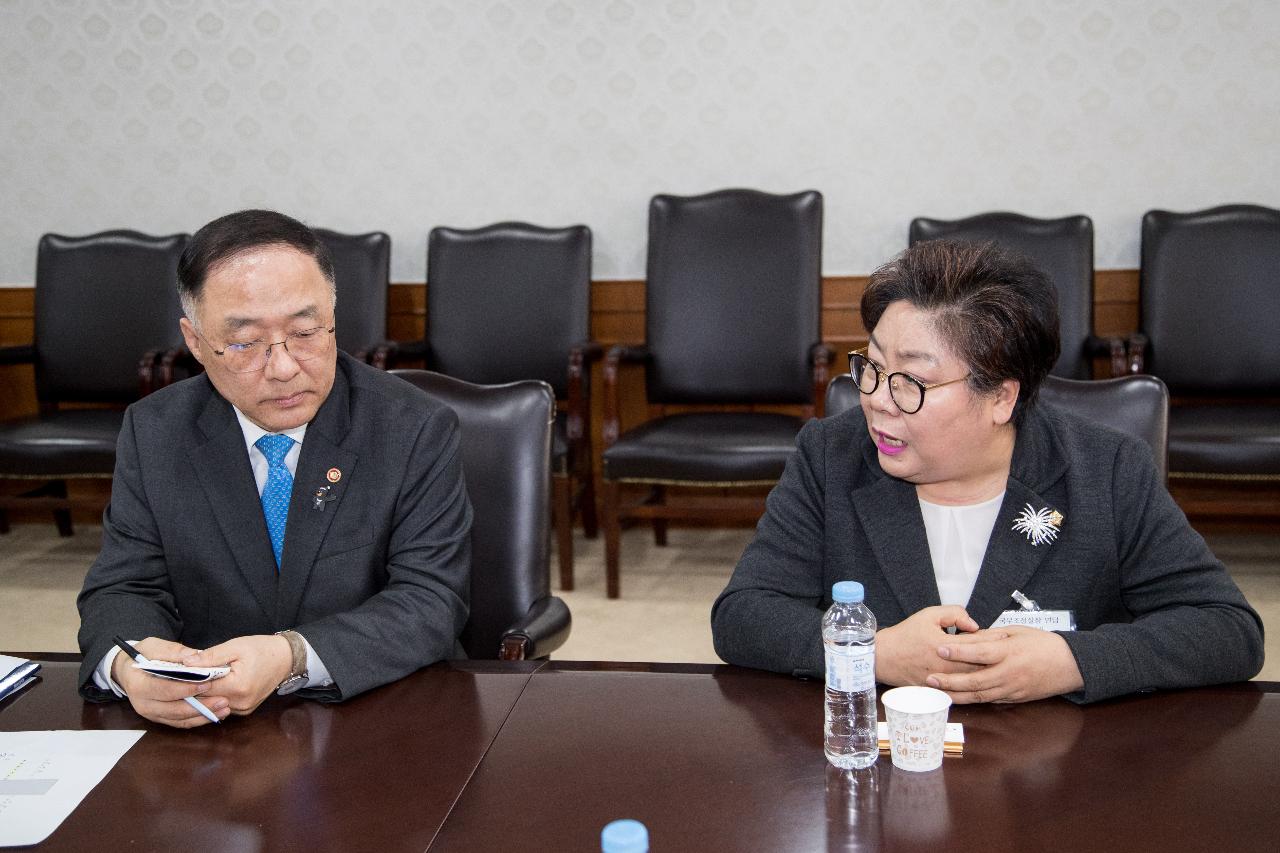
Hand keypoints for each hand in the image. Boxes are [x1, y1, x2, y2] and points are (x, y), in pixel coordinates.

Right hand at [111, 637, 230, 728]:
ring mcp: (151, 713)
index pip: (164, 690)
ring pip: (179, 719)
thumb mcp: (155, 646)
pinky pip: (180, 722)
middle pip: (174, 709)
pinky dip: (198, 719)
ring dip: (203, 716)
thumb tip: (194, 656)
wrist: (128, 669)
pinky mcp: (160, 718)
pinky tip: (215, 713)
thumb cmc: (142, 655)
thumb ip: (174, 651)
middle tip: (223, 700)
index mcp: (139, 685)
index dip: (187, 688)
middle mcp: (143, 704)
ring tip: (224, 709)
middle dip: (201, 706)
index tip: (207, 683)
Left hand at [183, 634, 292, 716]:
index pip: (202, 688)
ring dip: (204, 693)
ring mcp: (243, 709)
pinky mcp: (245, 711)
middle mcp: (240, 703)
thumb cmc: (262, 649)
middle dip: (194, 687)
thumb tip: (185, 663)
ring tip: (200, 678)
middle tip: (185, 674)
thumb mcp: (235, 646)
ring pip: (212, 704)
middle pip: (205, 699)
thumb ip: (210, 656)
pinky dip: (216, 697)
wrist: (286, 659)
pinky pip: (222, 706)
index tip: (178, 672)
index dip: (188, 680)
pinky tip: (214, 685)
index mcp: (238, 687)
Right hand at [875, 606, 998, 686]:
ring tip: (999, 666)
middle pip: (979, 664)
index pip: (975, 643)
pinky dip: (973, 686)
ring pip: (972, 680)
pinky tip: (982, 681)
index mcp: (943, 646)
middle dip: (995, 658)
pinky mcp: (937, 691)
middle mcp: (945, 666)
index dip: (992, 638)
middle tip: (1008, 652)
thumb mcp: (928, 615)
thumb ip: (953, 614)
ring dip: (986, 672)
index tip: (1005, 635)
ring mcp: (942, 681)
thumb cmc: (905, 635)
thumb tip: (973, 625)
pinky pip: (961, 691)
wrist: (883, 657)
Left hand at [926, 626, 1083, 702]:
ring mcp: (1012, 689)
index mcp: (1010, 652)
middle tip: (930, 678)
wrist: (1070, 665)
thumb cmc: (1043, 644)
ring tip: (938, 692)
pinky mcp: (1015, 699)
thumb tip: (968, 636)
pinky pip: (990, 700)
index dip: (959, 652)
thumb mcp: (1017, 632)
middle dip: (951, 681)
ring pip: (980, 695)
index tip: (940, 649)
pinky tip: (959, 698)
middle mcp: (1009, 673)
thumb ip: (992, 636)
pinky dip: (973, 700)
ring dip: (958, 695)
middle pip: (975, 680)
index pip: (980, 652)